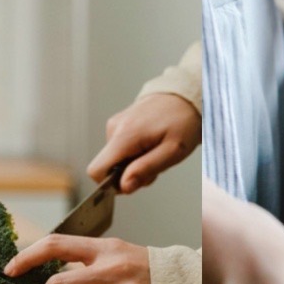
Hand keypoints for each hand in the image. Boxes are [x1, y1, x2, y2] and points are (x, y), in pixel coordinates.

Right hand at [87, 93, 201, 193]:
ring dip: (136, 163)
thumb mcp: (172, 151)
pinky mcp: (120, 124)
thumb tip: (123, 186)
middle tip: (156, 164)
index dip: (111, 184)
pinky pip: (120, 149)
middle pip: (109, 167)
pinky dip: (136, 153)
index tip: (135, 181)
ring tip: (157, 151)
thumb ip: (146, 169)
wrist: (186, 96)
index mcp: (124, 136)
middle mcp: (114, 128)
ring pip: (116, 159)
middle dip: (130, 174)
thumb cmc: (183, 122)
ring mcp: (116, 124)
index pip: (96, 170)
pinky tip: (152, 144)